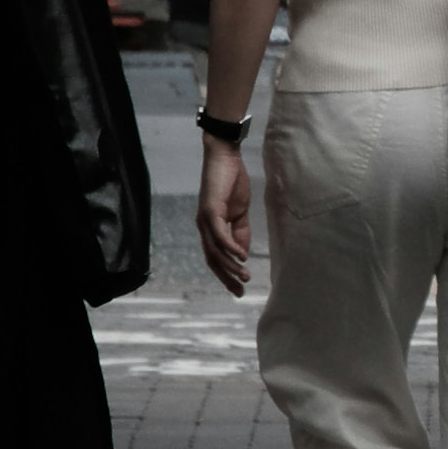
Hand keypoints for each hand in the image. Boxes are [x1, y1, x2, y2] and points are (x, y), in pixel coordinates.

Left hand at [197, 137, 253, 295]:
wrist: (225, 156)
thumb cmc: (232, 181)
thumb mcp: (240, 212)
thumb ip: (241, 233)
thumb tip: (242, 254)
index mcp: (211, 228)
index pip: (216, 257)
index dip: (226, 274)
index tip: (239, 288)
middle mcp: (204, 227)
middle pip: (212, 259)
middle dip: (226, 277)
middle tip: (240, 292)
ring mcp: (205, 219)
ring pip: (215, 250)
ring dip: (230, 265)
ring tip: (244, 276)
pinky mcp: (210, 210)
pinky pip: (218, 234)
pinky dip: (229, 247)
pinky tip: (241, 256)